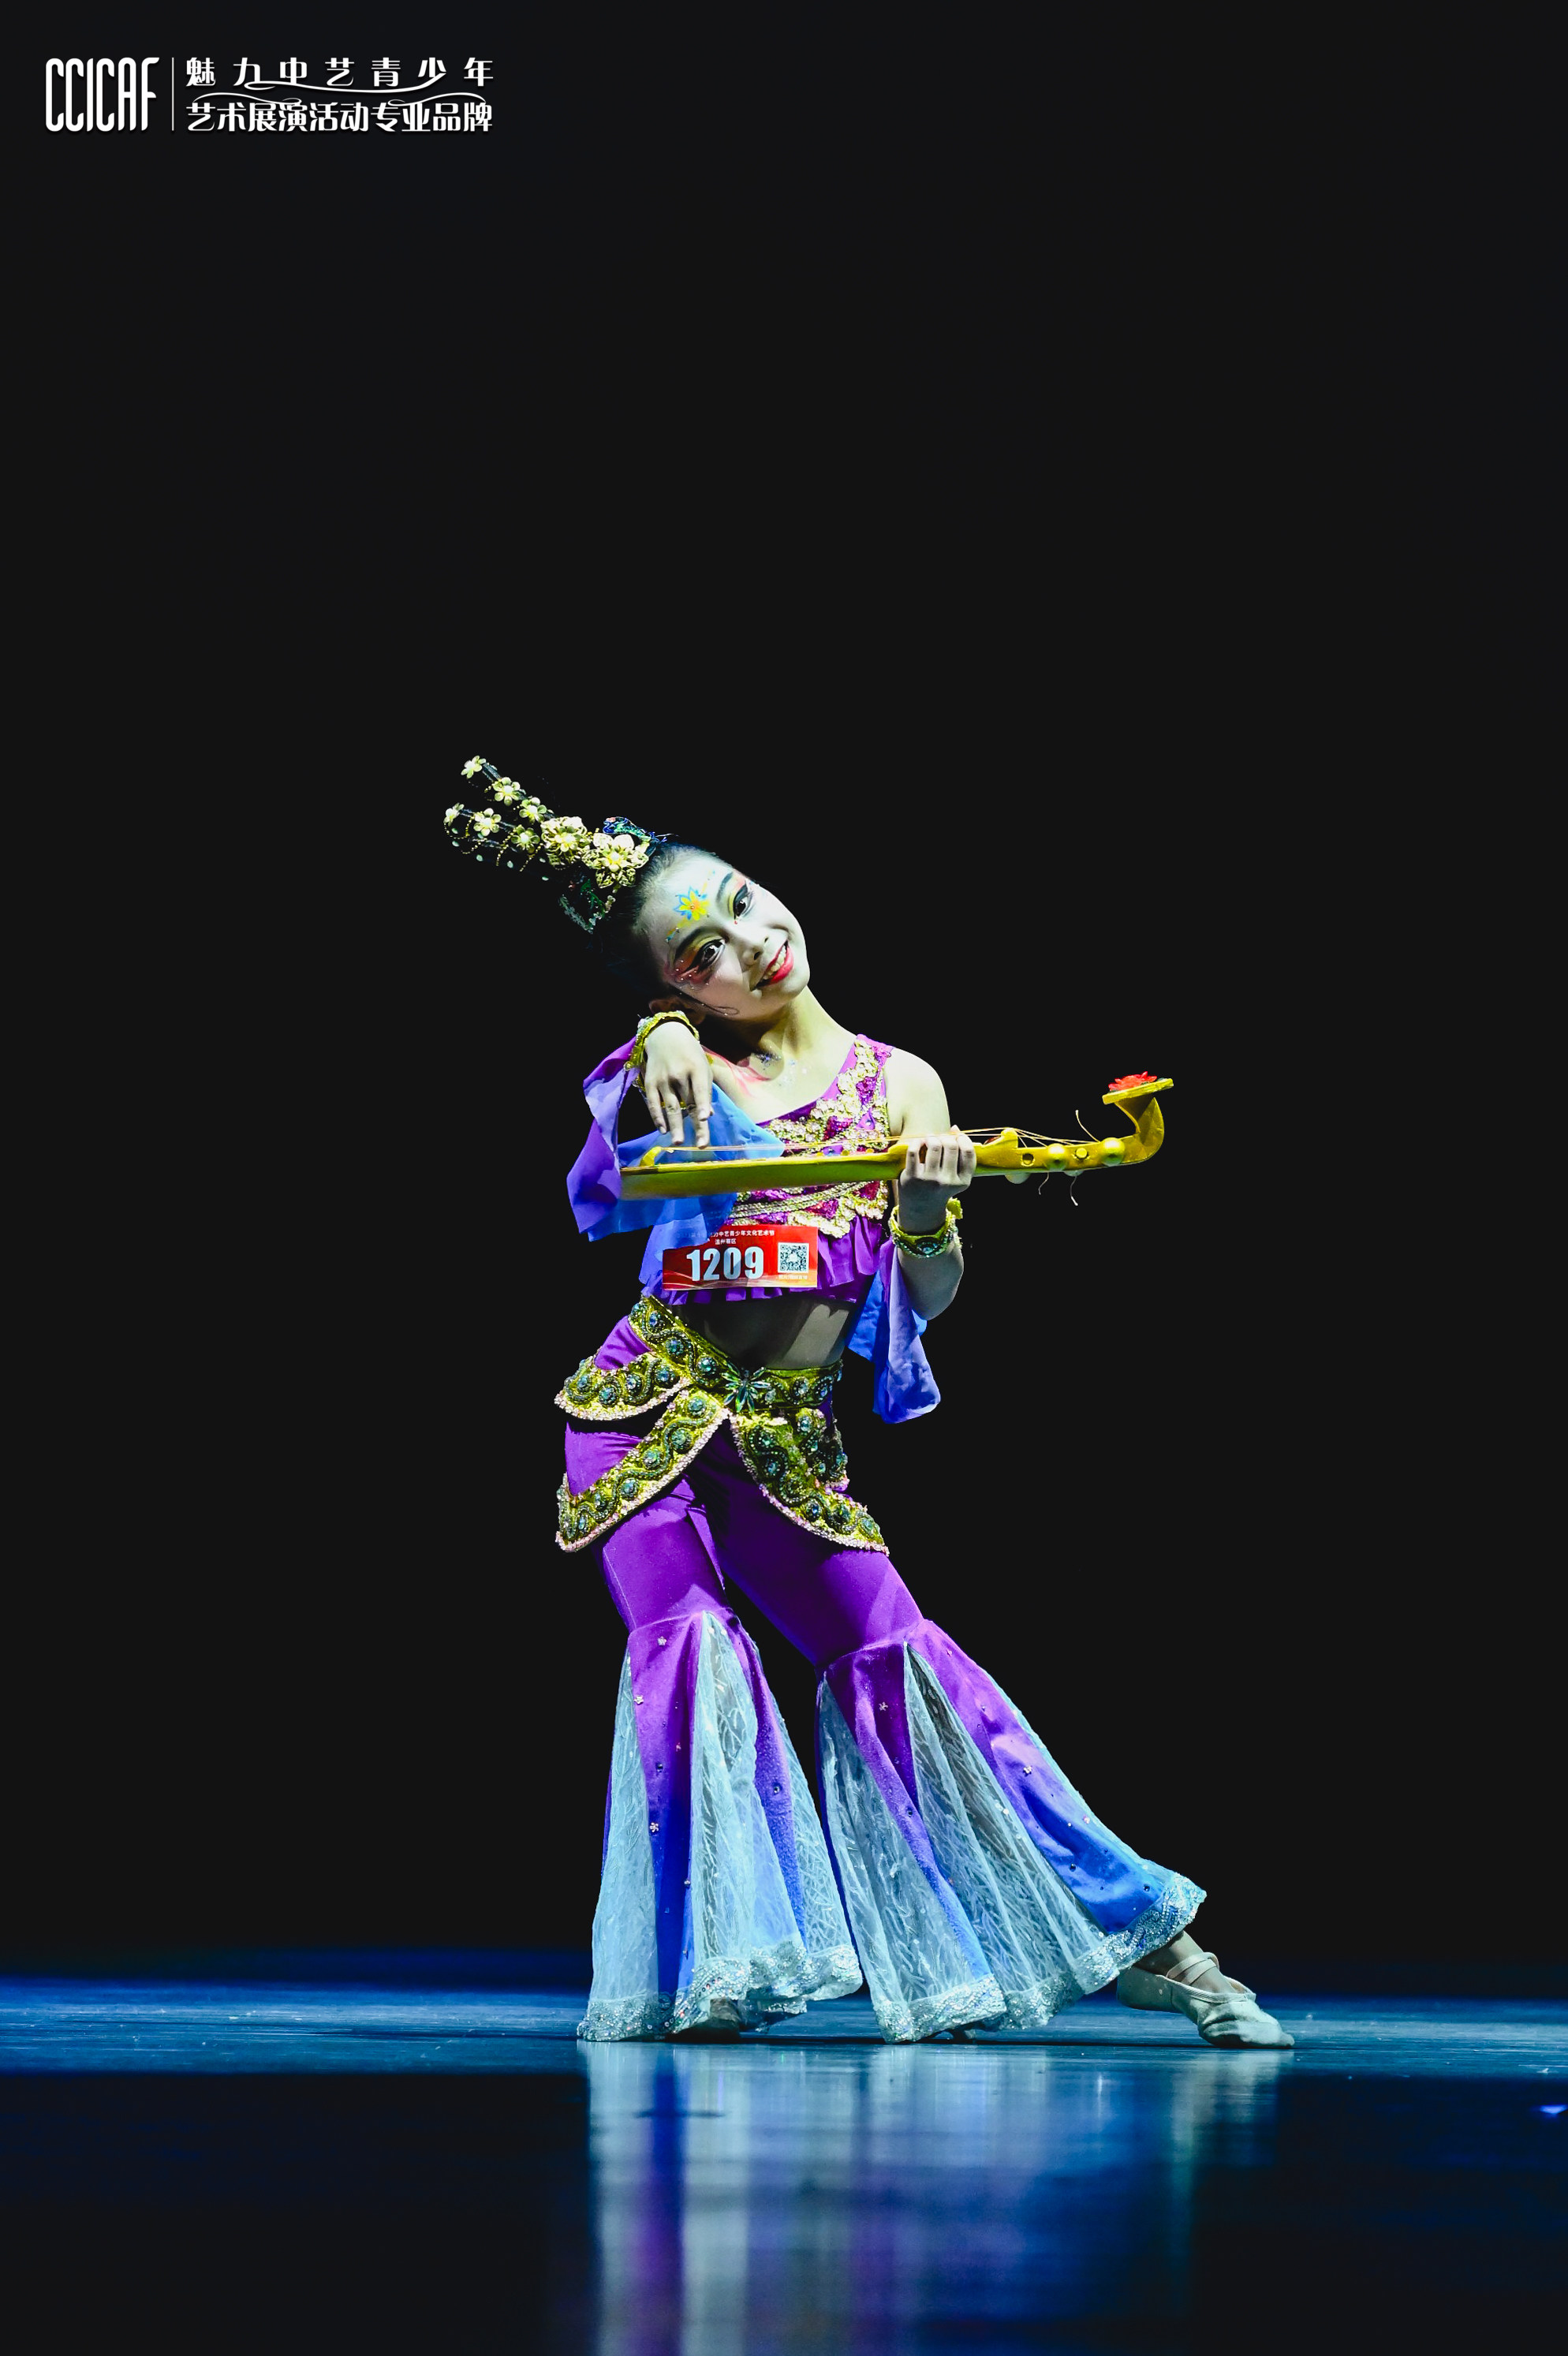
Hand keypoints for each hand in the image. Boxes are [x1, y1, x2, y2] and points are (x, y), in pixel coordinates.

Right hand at [641, 1016, 713, 1145]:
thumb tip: (709, 1115)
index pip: (700, 1089)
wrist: (665, 1035)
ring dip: (675, 1126)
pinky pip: (653, 1104)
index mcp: (696, 1068)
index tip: (706, 1118)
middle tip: (700, 1144)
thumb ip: (706, 1090)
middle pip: (688, 1104)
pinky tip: (663, 1130)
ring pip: (670, 1107)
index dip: (703, 1104)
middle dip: (694, 1125)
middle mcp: (678, 1074)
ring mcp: (663, 1079)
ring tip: (678, 1142)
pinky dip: (657, 1117)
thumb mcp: (703, 1067)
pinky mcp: (650, 1083)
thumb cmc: (690, 1054)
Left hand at [895, 1128, 975, 1232]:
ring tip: (929, 1139)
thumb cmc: (940, 1186)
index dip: (962, 1138)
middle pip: (951, 1146)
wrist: (921, 1207)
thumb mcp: (956, 1177)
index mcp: (963, 1181)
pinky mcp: (913, 1177)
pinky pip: (914, 1151)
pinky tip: (918, 1143)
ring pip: (934, 1146)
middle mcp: (948, 1181)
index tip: (955, 1135)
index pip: (968, 1152)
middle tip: (939, 1138)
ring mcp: (930, 1180)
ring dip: (931, 1137)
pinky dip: (916, 1142)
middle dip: (945, 1137)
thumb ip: (959, 1155)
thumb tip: (955, 1129)